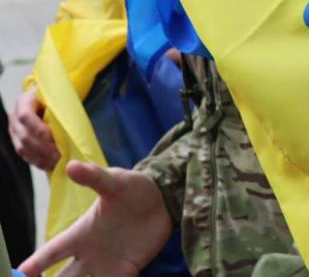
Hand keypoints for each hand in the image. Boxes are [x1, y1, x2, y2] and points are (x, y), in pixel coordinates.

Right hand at [9, 86, 58, 170]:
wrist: (45, 99)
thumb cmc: (54, 97)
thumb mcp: (56, 97)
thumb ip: (58, 107)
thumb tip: (68, 126)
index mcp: (24, 101)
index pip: (26, 117)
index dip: (39, 129)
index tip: (55, 139)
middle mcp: (14, 117)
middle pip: (25, 136)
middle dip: (43, 148)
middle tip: (60, 156)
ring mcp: (14, 131)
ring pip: (22, 148)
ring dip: (40, 158)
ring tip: (57, 163)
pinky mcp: (17, 142)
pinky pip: (24, 155)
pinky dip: (37, 161)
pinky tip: (49, 165)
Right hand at [18, 161, 172, 276]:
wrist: (164, 198)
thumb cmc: (133, 188)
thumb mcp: (114, 181)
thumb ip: (94, 177)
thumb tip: (71, 166)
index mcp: (80, 233)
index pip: (50, 252)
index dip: (35, 264)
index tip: (21, 273)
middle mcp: (89, 253)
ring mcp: (107, 264)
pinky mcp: (127, 270)